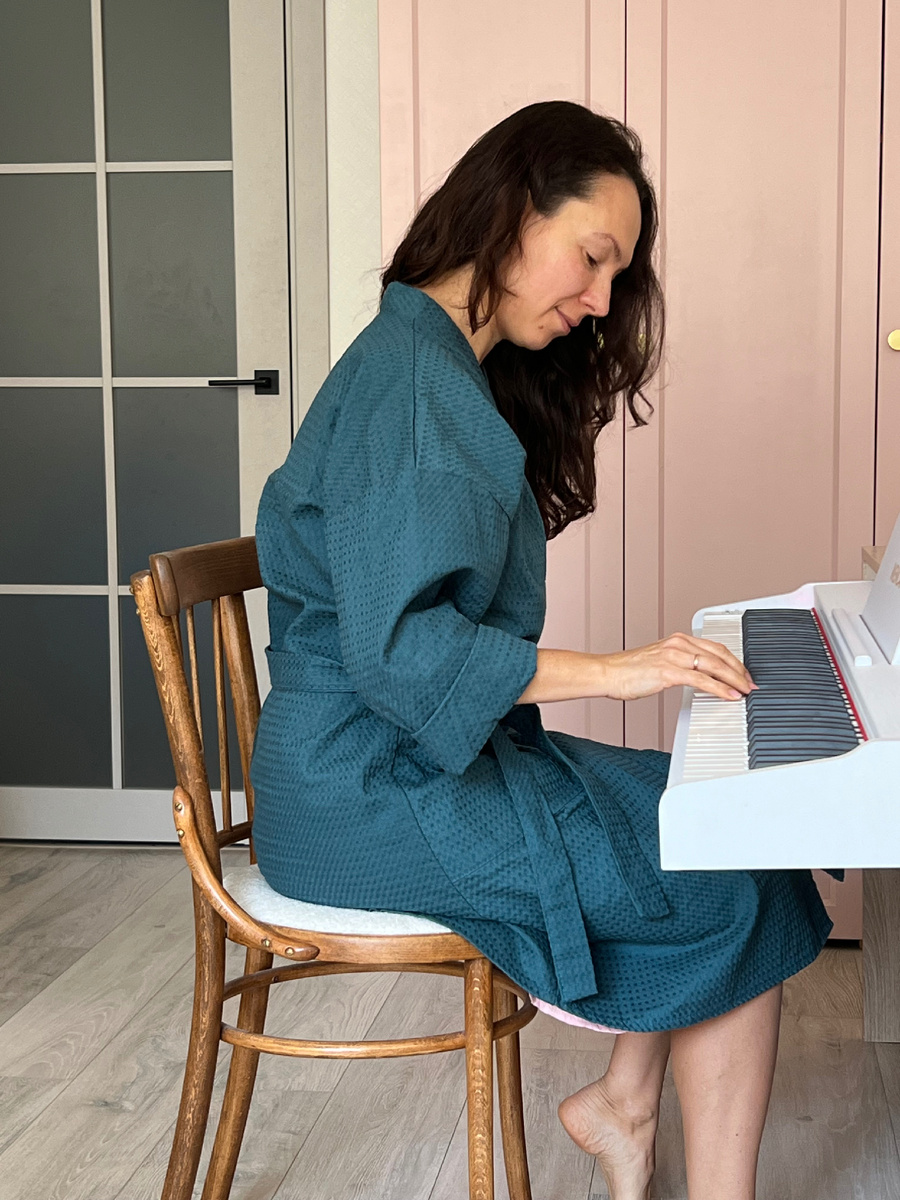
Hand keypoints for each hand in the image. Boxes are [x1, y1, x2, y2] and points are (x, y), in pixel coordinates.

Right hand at [595, 633, 757, 701]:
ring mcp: (673, 656)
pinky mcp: (668, 671)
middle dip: (740, 671)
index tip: (743, 674)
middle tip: (750, 684)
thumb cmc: (628, 671)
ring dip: (734, 679)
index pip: (715, 647)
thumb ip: (680, 665)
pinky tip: (728, 695)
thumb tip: (700, 677)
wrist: (607, 673)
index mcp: (678, 640)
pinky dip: (719, 688)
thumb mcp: (659, 662)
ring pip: (714, 665)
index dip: (734, 662)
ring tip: (744, 691)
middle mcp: (678, 644)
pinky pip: (701, 679)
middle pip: (720, 655)